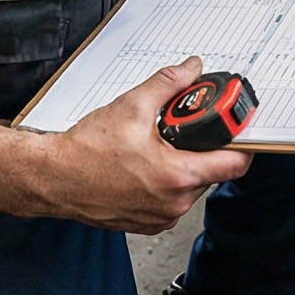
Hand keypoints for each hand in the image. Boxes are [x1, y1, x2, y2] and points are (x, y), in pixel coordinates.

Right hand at [27, 57, 250, 233]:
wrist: (54, 179)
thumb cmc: (85, 152)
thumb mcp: (131, 106)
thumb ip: (168, 84)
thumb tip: (190, 71)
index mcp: (177, 176)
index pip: (235, 163)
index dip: (240, 140)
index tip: (237, 126)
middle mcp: (174, 203)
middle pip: (212, 172)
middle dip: (202, 148)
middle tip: (182, 130)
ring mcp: (162, 217)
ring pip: (192, 187)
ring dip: (183, 166)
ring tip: (157, 148)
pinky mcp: (149, 224)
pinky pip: (172, 201)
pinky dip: (167, 183)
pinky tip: (145, 168)